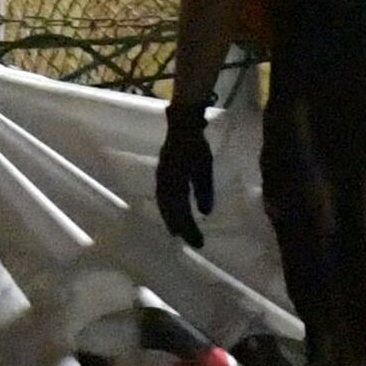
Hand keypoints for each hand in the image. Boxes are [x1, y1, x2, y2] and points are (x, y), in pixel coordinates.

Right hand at [156, 117, 215, 248]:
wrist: (181, 123)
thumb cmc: (195, 145)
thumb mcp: (204, 167)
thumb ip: (204, 190)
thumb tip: (204, 213)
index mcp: (174, 181)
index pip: (180, 210)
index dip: (188, 227)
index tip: (197, 242)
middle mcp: (164, 181)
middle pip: (169, 209)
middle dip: (178, 226)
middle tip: (189, 242)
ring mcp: (161, 177)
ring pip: (163, 204)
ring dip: (170, 219)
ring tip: (177, 232)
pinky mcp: (162, 174)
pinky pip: (162, 196)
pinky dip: (167, 209)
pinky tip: (172, 213)